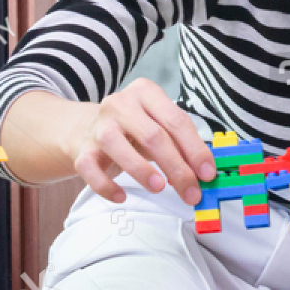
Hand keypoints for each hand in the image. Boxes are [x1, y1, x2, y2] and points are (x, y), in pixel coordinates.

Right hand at [67, 78, 216, 204]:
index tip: (207, 174)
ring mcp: (98, 126)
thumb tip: (204, 173)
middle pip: (153, 136)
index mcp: (146, 93)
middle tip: (191, 192)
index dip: (195, 150)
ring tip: (159, 188)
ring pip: (118, 146)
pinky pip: (91, 169)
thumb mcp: (159, 128)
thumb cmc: (133, 130)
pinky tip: (122, 196)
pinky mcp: (82, 149)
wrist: (87, 129)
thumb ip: (181, 145)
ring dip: (141, 170)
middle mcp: (120, 104)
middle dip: (177, 168)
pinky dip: (106, 186)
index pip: (176, 121)